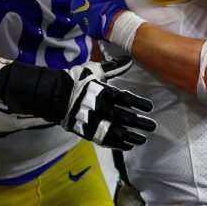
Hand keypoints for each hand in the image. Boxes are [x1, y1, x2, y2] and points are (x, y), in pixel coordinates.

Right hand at [0, 60, 156, 149]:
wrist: (53, 96)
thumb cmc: (76, 81)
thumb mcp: (94, 70)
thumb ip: (112, 67)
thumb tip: (129, 60)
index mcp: (102, 92)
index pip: (125, 98)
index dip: (138, 103)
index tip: (150, 107)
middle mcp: (99, 108)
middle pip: (124, 117)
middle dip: (140, 123)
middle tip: (152, 126)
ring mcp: (93, 122)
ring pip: (116, 132)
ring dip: (132, 136)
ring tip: (143, 139)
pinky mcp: (87, 132)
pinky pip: (105, 140)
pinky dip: (118, 144)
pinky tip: (128, 145)